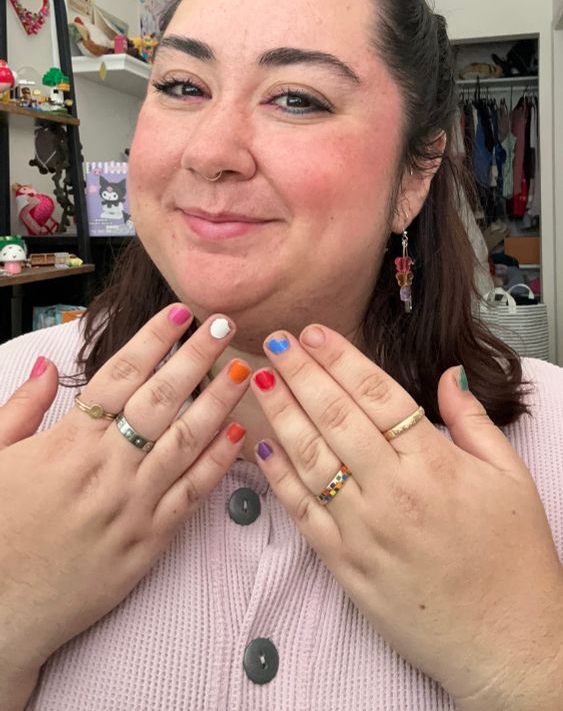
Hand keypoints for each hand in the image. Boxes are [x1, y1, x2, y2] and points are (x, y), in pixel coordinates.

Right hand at [0, 305, 248, 700]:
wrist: (1, 612)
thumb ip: (21, 408)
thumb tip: (44, 366)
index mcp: (68, 441)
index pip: (121, 375)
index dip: (154, 339)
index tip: (181, 312)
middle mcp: (106, 467)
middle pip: (162, 399)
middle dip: (197, 357)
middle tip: (224, 325)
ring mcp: (132, 505)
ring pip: (186, 441)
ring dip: (218, 401)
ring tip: (241, 370)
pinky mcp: (149, 543)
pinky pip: (192, 494)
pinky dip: (218, 462)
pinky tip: (237, 434)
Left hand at [251, 325, 562, 710]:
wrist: (506, 644)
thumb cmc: (513, 562)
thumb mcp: (510, 478)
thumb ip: (472, 421)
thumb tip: (450, 375)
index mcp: (434, 464)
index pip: (376, 394)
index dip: (340, 358)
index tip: (313, 333)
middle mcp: (392, 492)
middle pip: (335, 417)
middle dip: (299, 373)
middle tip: (274, 340)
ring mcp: (363, 530)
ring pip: (309, 459)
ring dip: (280, 415)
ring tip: (258, 380)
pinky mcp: (345, 566)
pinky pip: (302, 513)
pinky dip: (278, 479)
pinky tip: (262, 448)